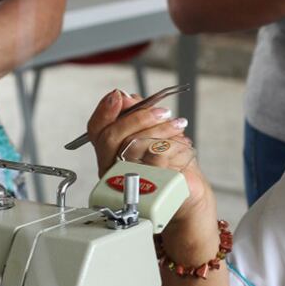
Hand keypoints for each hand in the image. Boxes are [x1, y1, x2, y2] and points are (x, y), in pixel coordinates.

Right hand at [86, 89, 213, 223]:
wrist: (187, 187)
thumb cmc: (168, 160)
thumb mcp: (152, 129)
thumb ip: (135, 113)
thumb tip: (124, 97)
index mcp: (109, 152)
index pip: (96, 130)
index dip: (104, 111)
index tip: (118, 96)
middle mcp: (112, 169)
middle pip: (110, 138)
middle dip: (138, 118)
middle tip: (162, 111)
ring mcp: (126, 182)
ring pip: (133, 147)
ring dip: (160, 129)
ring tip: (177, 124)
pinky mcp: (147, 190)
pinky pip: (154, 160)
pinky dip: (171, 145)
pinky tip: (181, 141)